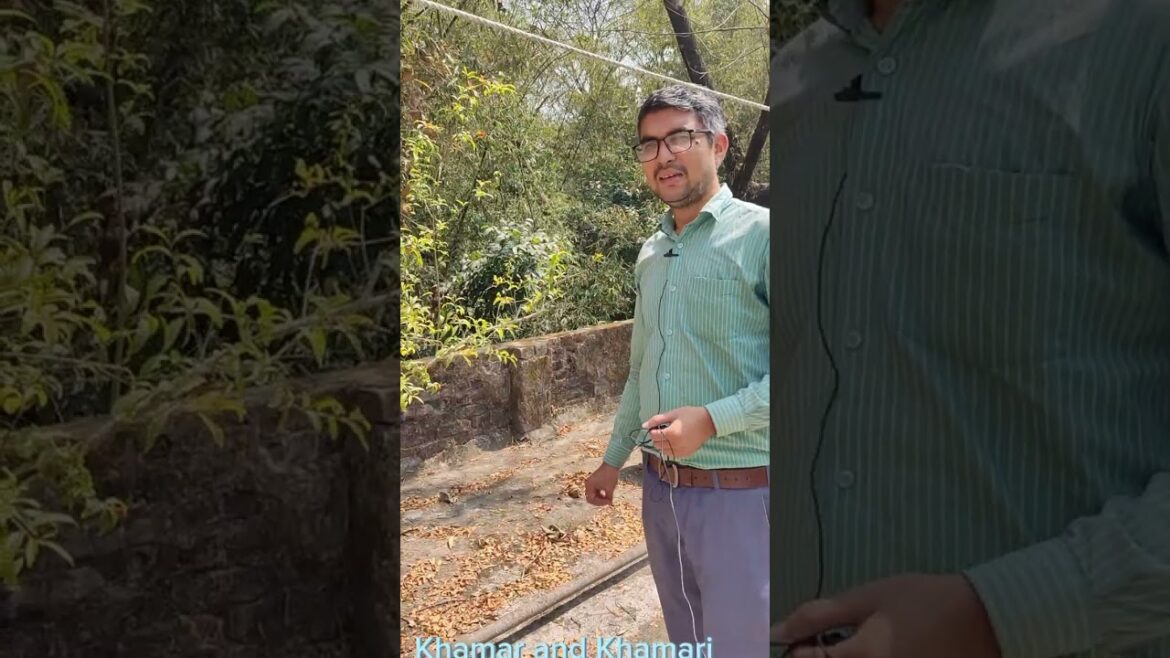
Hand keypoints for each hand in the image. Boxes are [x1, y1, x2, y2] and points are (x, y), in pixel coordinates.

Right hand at [584, 463, 619, 505]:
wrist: (611, 464)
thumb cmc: (610, 475)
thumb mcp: (610, 488)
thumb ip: (608, 497)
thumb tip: (609, 503)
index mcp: (589, 485)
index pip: (591, 499)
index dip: (600, 503)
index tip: (609, 502)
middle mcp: (588, 484)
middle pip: (591, 498)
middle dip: (599, 501)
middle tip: (608, 502)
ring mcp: (591, 483)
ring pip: (594, 495)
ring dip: (600, 498)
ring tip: (609, 498)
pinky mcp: (594, 482)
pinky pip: (596, 491)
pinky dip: (601, 494)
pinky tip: (608, 495)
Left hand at [642, 406, 715, 458]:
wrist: (708, 422)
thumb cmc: (690, 415)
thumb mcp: (673, 414)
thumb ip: (657, 420)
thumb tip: (644, 426)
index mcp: (671, 434)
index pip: (653, 435)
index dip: (653, 429)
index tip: (657, 425)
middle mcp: (675, 445)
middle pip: (656, 444)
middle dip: (657, 437)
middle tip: (664, 429)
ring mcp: (681, 451)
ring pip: (663, 451)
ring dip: (662, 444)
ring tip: (670, 435)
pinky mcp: (686, 454)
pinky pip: (672, 454)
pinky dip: (670, 449)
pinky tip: (675, 441)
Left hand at [771, 574, 1000, 657]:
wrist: (982, 618)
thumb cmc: (920, 600)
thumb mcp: (867, 599)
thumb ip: (818, 616)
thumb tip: (775, 630)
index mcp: (861, 657)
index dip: (797, 648)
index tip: (804, 636)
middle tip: (825, 644)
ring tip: (850, 649)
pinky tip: (870, 654)